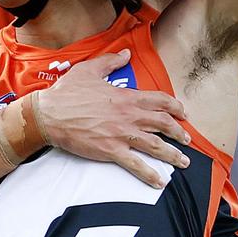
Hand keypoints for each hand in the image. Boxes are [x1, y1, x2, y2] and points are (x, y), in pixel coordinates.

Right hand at [38, 49, 190, 187]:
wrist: (49, 115)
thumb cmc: (67, 93)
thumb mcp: (89, 70)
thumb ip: (110, 62)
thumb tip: (125, 54)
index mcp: (127, 97)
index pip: (160, 101)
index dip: (176, 107)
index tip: (183, 113)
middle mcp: (129, 116)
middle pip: (164, 124)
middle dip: (180, 132)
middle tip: (188, 139)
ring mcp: (122, 135)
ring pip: (156, 146)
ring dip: (173, 155)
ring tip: (183, 162)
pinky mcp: (111, 151)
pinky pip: (136, 165)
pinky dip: (150, 174)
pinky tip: (160, 182)